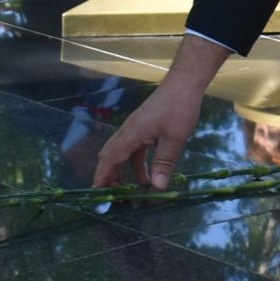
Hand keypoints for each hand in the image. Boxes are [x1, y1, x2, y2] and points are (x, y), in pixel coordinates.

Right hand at [92, 35, 228, 188]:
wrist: (183, 84)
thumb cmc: (179, 108)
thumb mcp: (175, 138)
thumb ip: (164, 163)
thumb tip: (156, 187)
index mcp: (131, 134)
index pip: (110, 159)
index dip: (102, 176)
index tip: (96, 192)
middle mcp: (128, 131)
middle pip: (111, 156)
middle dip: (109, 176)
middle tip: (114, 196)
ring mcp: (135, 129)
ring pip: (122, 153)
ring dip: (123, 171)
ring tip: (129, 190)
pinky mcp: (144, 127)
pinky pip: (134, 149)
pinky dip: (136, 163)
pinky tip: (147, 175)